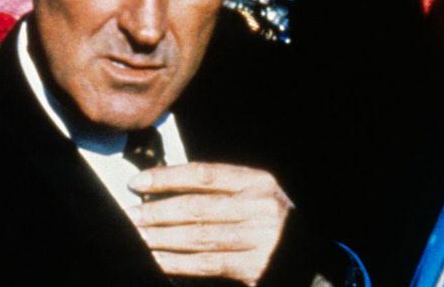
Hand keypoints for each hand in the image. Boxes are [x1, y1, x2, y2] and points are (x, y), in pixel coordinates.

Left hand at [128, 162, 292, 285]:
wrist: (314, 259)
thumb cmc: (273, 222)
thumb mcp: (256, 196)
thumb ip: (220, 190)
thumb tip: (164, 189)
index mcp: (257, 182)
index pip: (203, 175)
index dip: (167, 177)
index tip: (138, 182)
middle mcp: (259, 208)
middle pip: (196, 208)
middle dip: (157, 212)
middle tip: (129, 215)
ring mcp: (259, 239)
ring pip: (198, 236)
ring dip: (161, 238)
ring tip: (137, 235)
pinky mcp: (255, 268)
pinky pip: (207, 263)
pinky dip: (177, 262)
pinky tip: (156, 259)